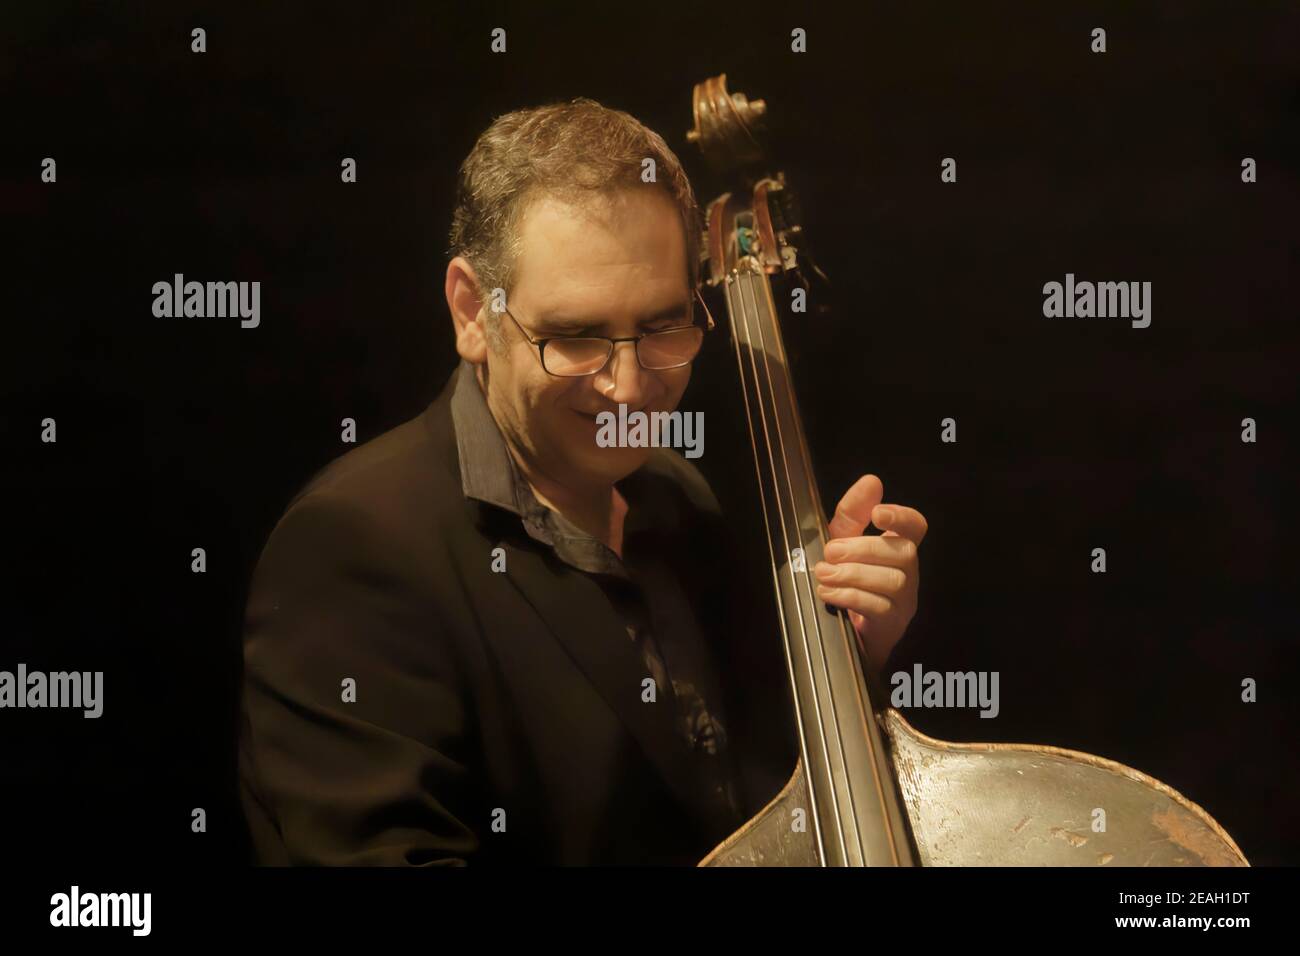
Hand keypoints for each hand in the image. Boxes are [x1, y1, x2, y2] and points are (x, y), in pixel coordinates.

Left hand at [814, 474, 926, 676]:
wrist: (844, 634)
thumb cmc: (847, 583)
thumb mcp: (843, 543)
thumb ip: (853, 514)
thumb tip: (872, 480)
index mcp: (898, 548)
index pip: (916, 527)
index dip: (902, 516)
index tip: (877, 513)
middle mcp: (908, 573)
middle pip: (903, 552)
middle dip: (863, 548)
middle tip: (830, 552)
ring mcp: (904, 601)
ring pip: (892, 580)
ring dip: (853, 573)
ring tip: (824, 574)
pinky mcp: (892, 625)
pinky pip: (879, 607)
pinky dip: (850, 596)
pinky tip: (828, 593)